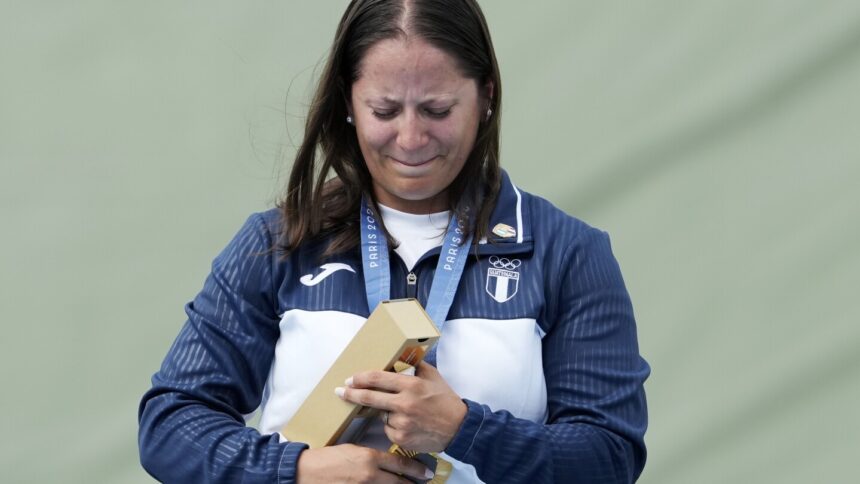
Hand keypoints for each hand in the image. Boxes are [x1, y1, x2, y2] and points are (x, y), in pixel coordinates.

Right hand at [296, 444, 432, 482]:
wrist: (306, 472)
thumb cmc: (328, 457)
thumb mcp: (352, 449)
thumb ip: (370, 455)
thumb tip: (384, 461)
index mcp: (369, 458)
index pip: (400, 464)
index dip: (416, 470)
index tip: (427, 472)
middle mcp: (370, 474)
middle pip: (399, 482)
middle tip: (424, 482)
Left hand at [337, 361, 466, 451]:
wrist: (459, 428)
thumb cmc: (445, 400)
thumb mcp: (432, 376)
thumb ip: (415, 365)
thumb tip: (399, 357)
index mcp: (411, 385)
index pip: (378, 379)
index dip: (360, 378)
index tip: (349, 379)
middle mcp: (405, 403)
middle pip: (369, 398)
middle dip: (351, 394)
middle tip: (340, 391)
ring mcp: (402, 422)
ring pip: (381, 416)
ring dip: (386, 413)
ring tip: (406, 413)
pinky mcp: (402, 438)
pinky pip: (388, 430)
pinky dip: (393, 427)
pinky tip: (408, 424)